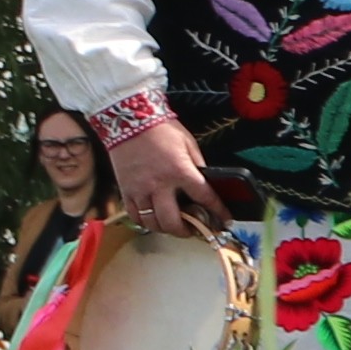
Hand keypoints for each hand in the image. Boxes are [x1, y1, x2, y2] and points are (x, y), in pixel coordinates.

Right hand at [105, 115, 225, 232]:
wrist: (128, 119)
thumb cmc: (161, 129)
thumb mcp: (188, 144)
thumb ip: (197, 166)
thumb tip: (204, 184)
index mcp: (180, 171)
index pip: (205, 198)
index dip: (218, 213)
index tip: (225, 221)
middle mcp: (159, 184)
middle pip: (173, 221)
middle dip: (187, 231)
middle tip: (194, 229)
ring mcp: (140, 189)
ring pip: (152, 222)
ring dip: (166, 228)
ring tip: (174, 225)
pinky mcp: (125, 190)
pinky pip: (134, 215)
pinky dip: (145, 221)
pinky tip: (153, 218)